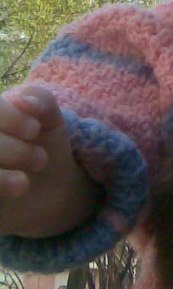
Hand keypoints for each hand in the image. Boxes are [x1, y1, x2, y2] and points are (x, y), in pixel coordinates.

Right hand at [0, 85, 97, 237]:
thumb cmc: (41, 144)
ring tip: (25, 183)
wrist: (46, 188)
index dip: (8, 118)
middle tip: (41, 160)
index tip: (35, 130)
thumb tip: (23, 100)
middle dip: (10, 149)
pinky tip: (16, 188)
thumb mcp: (48, 119)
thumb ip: (40, 100)